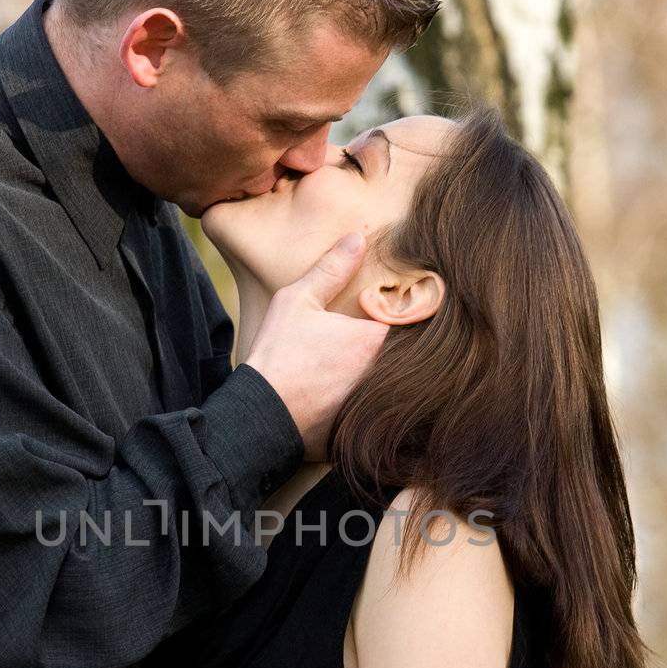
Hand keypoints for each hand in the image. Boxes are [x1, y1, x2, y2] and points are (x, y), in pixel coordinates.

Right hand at [245, 233, 388, 460]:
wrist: (261, 416)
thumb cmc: (279, 356)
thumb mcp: (299, 301)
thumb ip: (331, 269)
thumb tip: (357, 239)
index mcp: (375, 337)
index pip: (405, 319)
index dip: (393, 314)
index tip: (377, 315)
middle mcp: (385, 372)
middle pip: (403, 354)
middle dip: (396, 349)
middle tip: (372, 344)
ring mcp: (378, 403)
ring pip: (393, 383)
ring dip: (388, 378)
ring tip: (362, 371)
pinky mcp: (368, 429)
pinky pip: (383, 413)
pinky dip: (376, 406)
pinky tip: (353, 399)